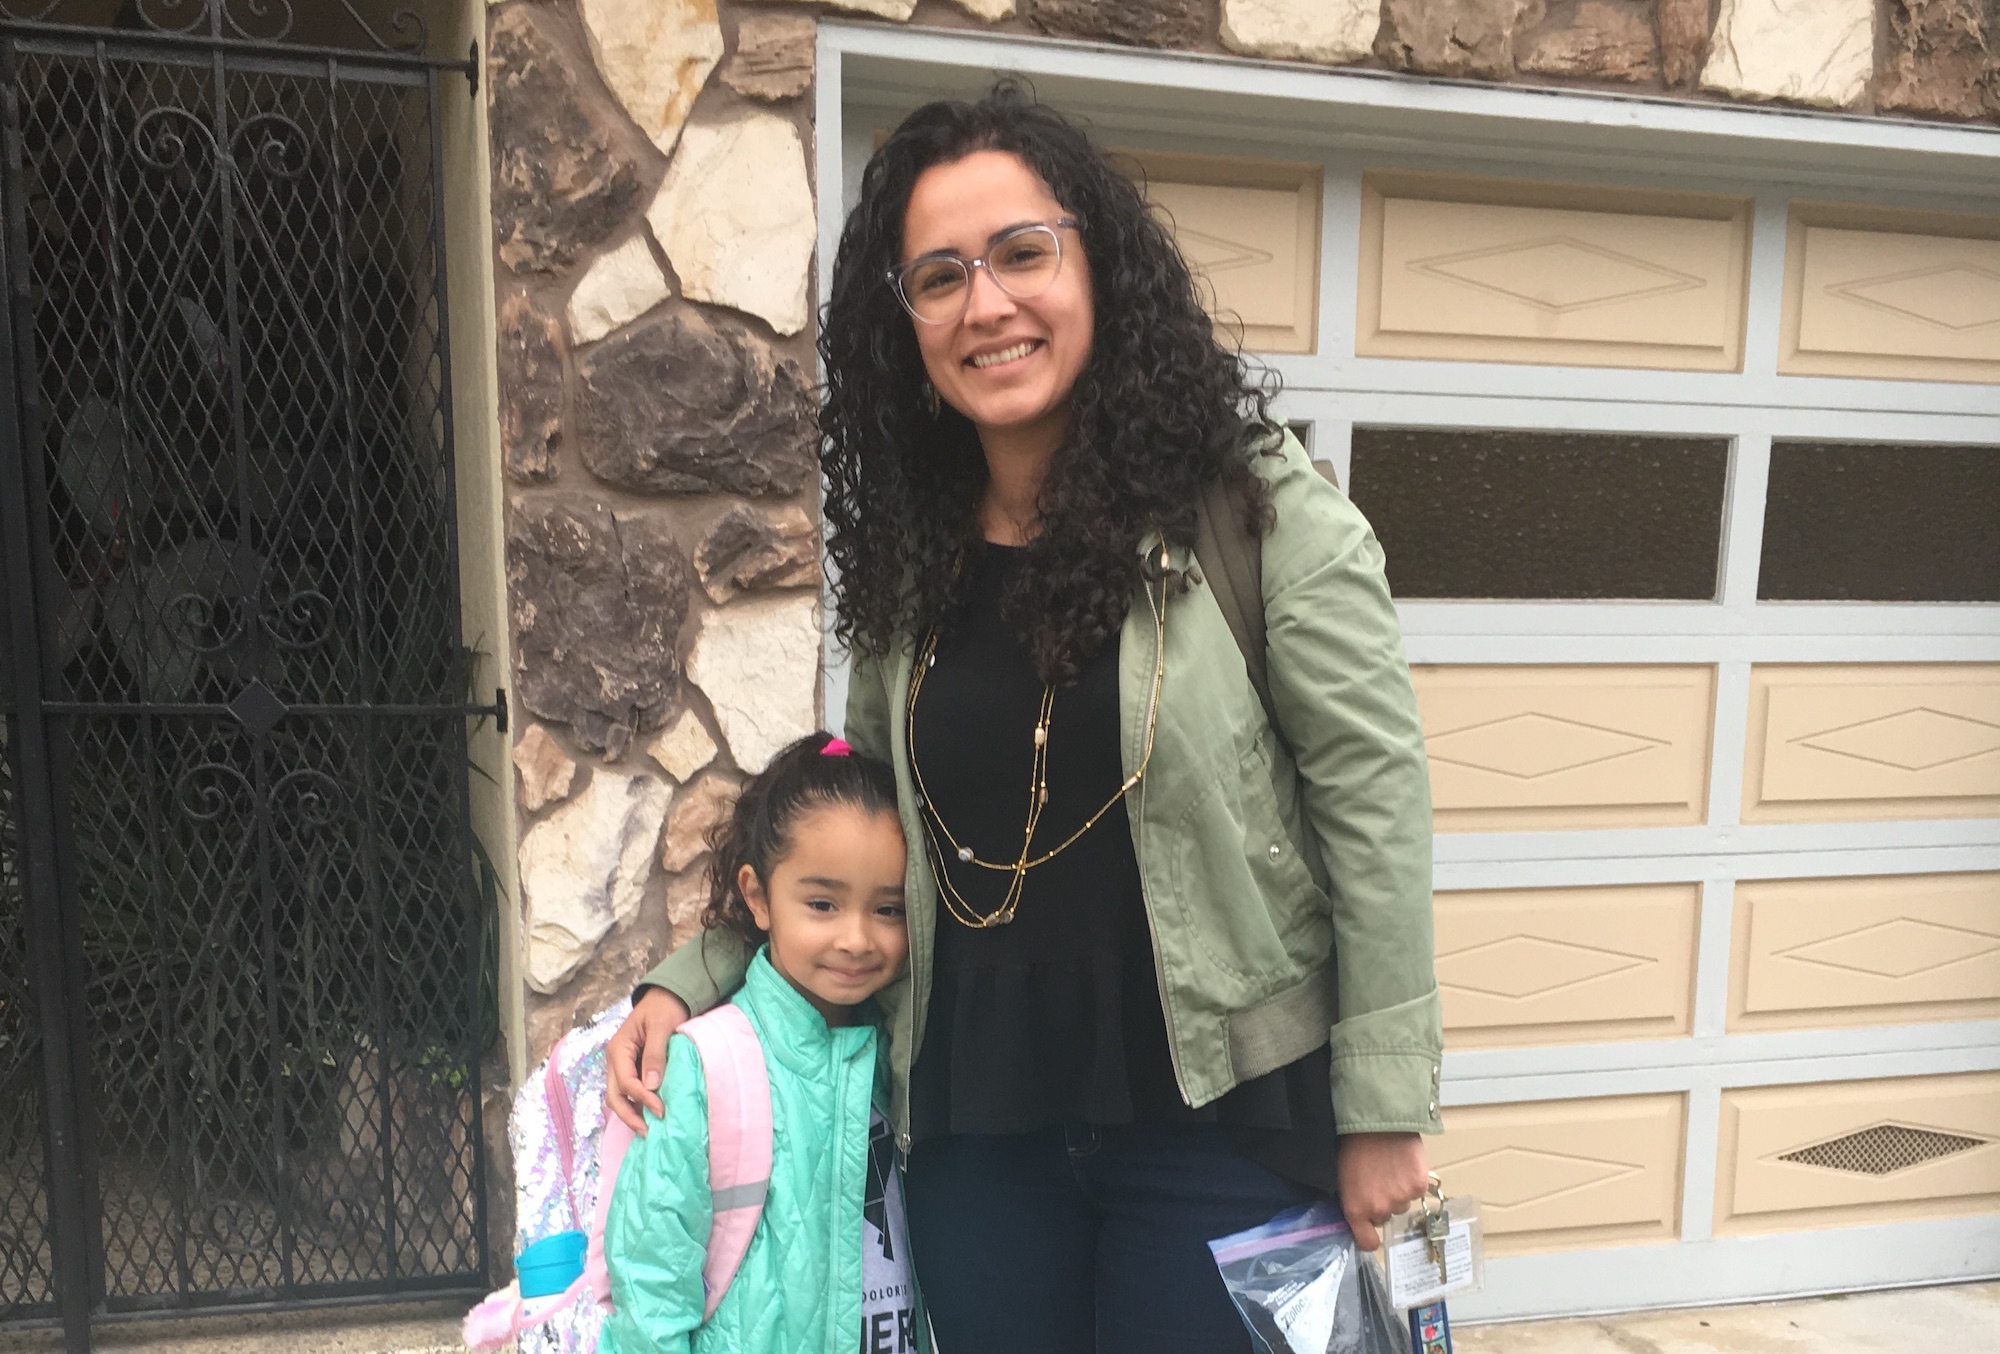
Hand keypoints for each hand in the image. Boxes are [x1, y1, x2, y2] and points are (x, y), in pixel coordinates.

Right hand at [604, 987, 689, 1134]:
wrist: (667, 997)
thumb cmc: (664, 1008)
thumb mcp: (662, 1026)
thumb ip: (655, 1054)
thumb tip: (651, 1085)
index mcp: (618, 1049)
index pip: (625, 1082)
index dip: (642, 1098)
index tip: (661, 1110)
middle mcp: (615, 1060)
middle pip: (614, 1095)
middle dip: (629, 1115)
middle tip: (648, 1131)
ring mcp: (621, 1066)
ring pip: (619, 1097)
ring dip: (631, 1114)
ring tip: (648, 1129)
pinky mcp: (631, 1069)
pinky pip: (629, 1092)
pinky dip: (636, 1105)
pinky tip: (648, 1116)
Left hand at [1336, 1131, 1428, 1251]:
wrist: (1378, 1122)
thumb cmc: (1353, 1145)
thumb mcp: (1342, 1176)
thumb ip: (1352, 1200)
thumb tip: (1357, 1215)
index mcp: (1356, 1209)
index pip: (1367, 1242)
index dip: (1369, 1236)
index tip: (1370, 1230)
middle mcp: (1380, 1209)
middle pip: (1385, 1217)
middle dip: (1382, 1203)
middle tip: (1377, 1180)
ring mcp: (1401, 1199)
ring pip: (1402, 1203)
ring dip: (1398, 1191)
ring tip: (1390, 1168)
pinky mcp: (1419, 1186)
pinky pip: (1416, 1191)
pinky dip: (1412, 1180)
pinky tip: (1403, 1163)